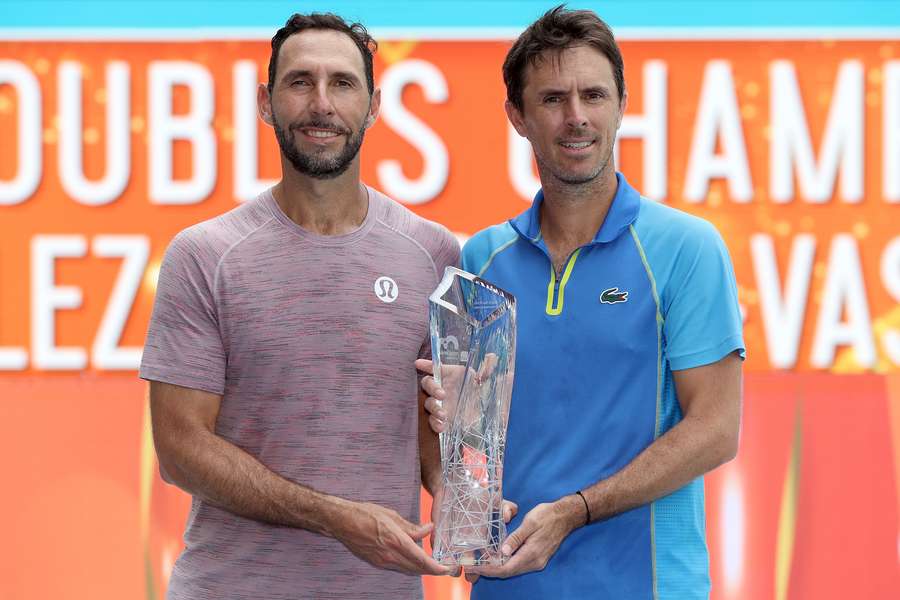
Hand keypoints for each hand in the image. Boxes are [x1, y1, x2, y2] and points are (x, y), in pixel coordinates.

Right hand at [332, 500, 452, 575]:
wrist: (341, 522)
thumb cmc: (365, 514)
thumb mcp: (392, 515)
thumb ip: (412, 527)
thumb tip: (429, 530)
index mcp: (396, 541)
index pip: (421, 560)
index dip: (437, 567)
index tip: (447, 568)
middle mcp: (389, 555)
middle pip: (417, 570)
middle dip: (432, 570)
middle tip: (444, 567)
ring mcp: (382, 561)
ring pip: (407, 570)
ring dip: (421, 569)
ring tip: (432, 563)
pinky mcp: (376, 562)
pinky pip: (397, 567)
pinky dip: (409, 565)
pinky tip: (413, 558)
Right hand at [415, 356, 499, 433]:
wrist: (491, 418)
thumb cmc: (488, 394)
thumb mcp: (491, 381)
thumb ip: (489, 369)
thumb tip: (492, 356)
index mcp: (454, 376)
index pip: (437, 368)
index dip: (427, 365)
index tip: (418, 364)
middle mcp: (445, 388)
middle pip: (428, 384)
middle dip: (432, 388)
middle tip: (442, 395)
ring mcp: (443, 404)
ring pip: (429, 403)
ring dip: (434, 408)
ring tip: (444, 415)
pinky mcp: (444, 421)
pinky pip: (433, 422)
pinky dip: (435, 424)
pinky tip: (442, 426)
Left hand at [465, 496, 581, 580]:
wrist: (565, 516)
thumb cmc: (547, 516)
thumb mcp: (530, 523)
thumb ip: (516, 538)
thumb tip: (503, 552)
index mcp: (532, 554)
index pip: (506, 568)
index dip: (490, 570)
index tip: (477, 568)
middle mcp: (535, 562)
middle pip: (509, 572)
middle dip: (491, 570)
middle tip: (475, 566)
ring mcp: (537, 561)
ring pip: (514, 570)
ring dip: (499, 568)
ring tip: (483, 562)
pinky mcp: (538, 558)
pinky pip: (519, 565)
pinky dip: (507, 563)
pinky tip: (498, 557)